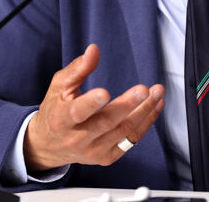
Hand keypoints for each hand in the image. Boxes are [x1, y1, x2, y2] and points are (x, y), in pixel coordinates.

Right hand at [24, 44, 164, 171]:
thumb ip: (77, 68)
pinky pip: (130, 140)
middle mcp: (77, 139)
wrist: (51, 145)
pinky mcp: (107, 157)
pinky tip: (156, 106)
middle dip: (127, 105)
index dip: (91, 103)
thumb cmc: (56, 109)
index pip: (76, 113)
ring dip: (144, 111)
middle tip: (144, 90)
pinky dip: (146, 123)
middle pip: (105, 123)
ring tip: (157, 93)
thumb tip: (94, 50)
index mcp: (61, 120)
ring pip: (123, 131)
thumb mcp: (59, 86)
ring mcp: (93, 151)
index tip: (105, 92)